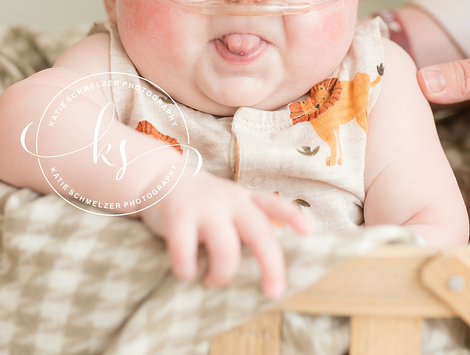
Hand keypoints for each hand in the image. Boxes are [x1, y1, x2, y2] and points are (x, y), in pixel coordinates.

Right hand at [138, 170, 311, 297]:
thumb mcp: (228, 203)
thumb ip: (245, 225)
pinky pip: (186, 254)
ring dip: (221, 275)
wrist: (159, 177)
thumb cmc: (201, 202)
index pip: (273, 205)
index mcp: (244, 199)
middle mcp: (229, 202)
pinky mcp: (178, 218)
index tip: (309, 231)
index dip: (292, 217)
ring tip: (212, 280)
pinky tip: (186, 272)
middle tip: (274, 291)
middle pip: (259, 233)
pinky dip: (187, 271)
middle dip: (271, 265)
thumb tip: (264, 268)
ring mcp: (204, 209)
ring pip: (226, 251)